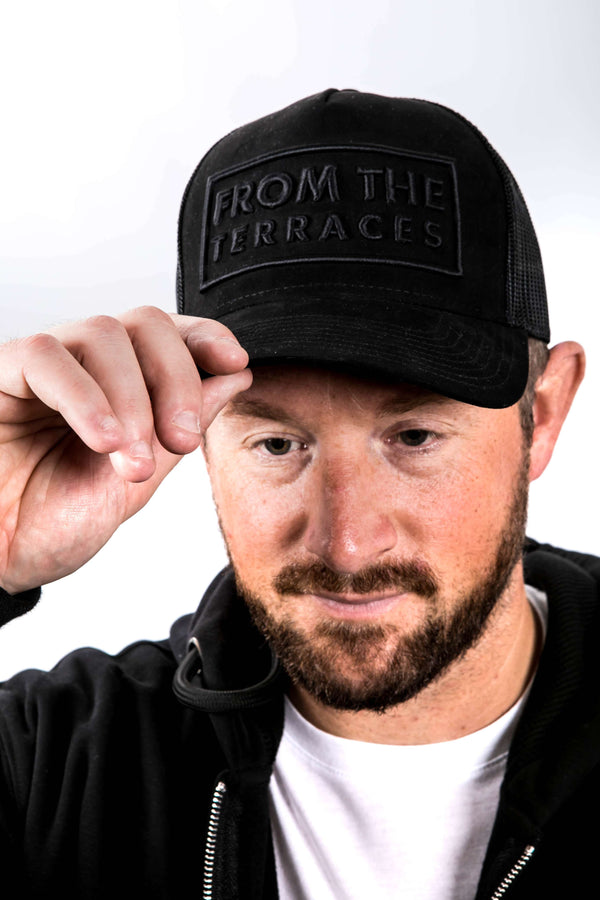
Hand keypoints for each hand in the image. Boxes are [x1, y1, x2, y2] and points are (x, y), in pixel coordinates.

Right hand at [0, 306, 251, 593]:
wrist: (0, 562)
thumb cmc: (54, 522)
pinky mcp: (0, 375)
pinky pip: (45, 358)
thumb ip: (182, 425)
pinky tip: (104, 441)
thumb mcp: (139, 477)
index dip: (203, 337)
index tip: (234, 361)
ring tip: (133, 460)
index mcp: (118, 384)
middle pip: (143, 323)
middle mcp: (81, 365)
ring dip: (133, 398)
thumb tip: (235, 377)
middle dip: (176, 378)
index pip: (165, 334)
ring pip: (101, 334)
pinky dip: (86, 398)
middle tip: (182, 439)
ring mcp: (40, 366)